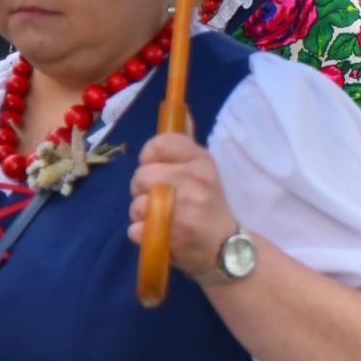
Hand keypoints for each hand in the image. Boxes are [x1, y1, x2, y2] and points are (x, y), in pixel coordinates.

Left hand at [128, 132, 239, 279]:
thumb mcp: (204, 170)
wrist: (226, 250)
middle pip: (140, 176)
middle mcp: (194, 181)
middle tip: (161, 200)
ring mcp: (183, 210)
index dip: (150, 158)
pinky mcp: (170, 236)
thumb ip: (186, 144)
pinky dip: (142, 235)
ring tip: (162, 220)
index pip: (158, 144)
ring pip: (136, 204)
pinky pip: (135, 229)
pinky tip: (161, 235)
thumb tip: (180, 110)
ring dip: (142, 215)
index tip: (160, 170)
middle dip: (143, 190)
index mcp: (201, 161)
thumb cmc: (210, 207)